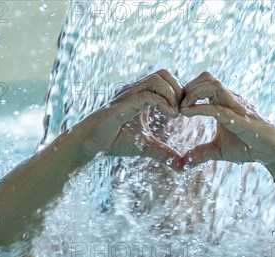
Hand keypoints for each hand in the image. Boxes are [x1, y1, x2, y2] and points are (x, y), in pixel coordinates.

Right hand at [70, 70, 184, 170]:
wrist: (90, 144)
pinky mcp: (124, 103)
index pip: (166, 80)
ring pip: (158, 78)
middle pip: (164, 73)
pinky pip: (148, 94)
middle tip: (182, 111)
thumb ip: (164, 152)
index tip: (184, 112)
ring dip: (172, 94)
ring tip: (175, 114)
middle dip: (178, 90)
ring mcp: (129, 94)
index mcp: (142, 95)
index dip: (179, 93)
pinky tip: (169, 115)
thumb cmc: (113, 141)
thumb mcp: (145, 146)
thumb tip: (181, 166)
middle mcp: (136, 90)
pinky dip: (164, 102)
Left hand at [179, 71, 274, 168]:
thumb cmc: (248, 147)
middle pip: (207, 77)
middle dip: (188, 87)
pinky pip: (217, 107)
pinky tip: (187, 114)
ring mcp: (236, 107)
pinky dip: (199, 108)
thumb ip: (202, 153)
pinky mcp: (239, 119)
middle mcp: (230, 99)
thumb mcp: (219, 150)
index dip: (188, 90)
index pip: (204, 83)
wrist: (271, 152)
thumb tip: (186, 161)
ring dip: (193, 93)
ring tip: (182, 108)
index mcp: (225, 103)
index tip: (177, 106)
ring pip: (213, 84)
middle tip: (177, 105)